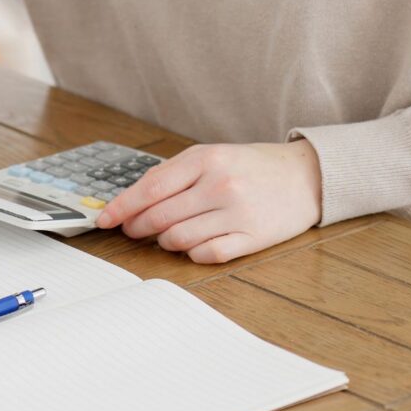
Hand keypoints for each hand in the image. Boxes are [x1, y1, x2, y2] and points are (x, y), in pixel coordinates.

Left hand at [96, 141, 322, 263]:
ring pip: (178, 239)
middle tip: (131, 231)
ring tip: (168, 234)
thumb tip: (130, 201)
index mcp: (206, 159)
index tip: (103, 220)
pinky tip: (194, 244)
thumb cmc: (249, 166)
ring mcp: (238, 213)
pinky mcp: (253, 239)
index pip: (150, 188)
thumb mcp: (210, 155)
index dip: (121, 207)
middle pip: (158, 217)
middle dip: (136, 228)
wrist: (306, 177)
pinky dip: (191, 253)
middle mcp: (220, 185)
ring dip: (164, 241)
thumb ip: (171, 174)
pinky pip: (205, 255)